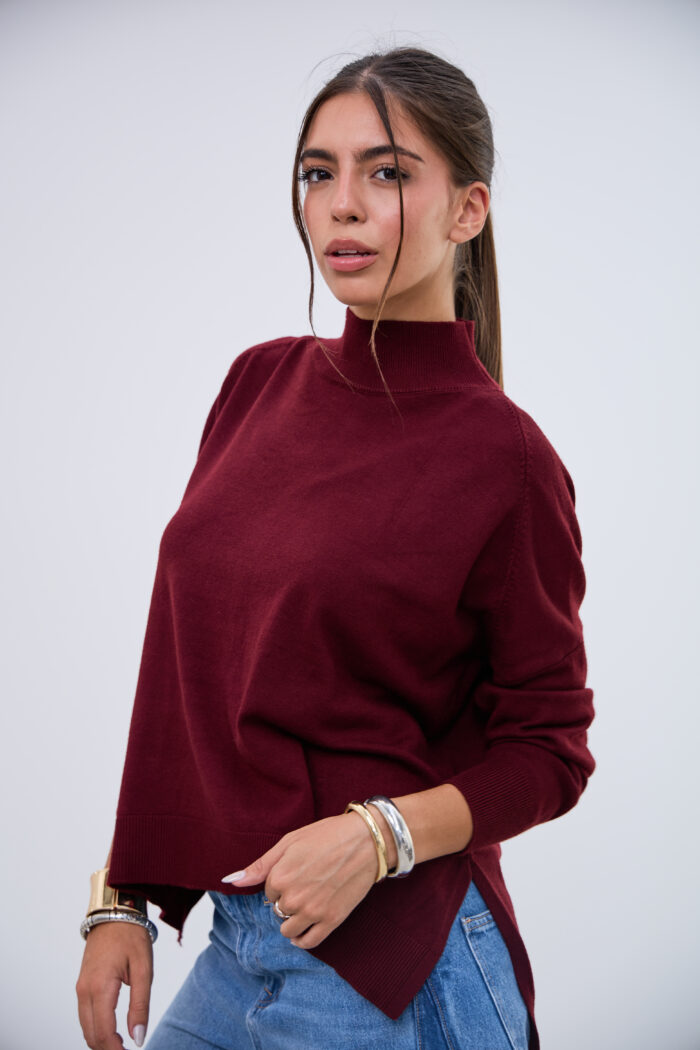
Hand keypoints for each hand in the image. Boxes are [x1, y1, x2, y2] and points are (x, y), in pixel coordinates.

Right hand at [76, 920, 152, 1048]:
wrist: (114, 912)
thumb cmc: (131, 936)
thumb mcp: (144, 969)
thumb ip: (141, 1006)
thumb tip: (138, 1039)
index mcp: (100, 987)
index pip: (103, 1032)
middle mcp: (85, 991)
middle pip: (91, 1035)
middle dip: (108, 1048)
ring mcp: (80, 988)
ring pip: (86, 1027)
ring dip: (101, 1040)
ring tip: (122, 1044)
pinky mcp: (82, 985)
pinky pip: (85, 1015)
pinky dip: (96, 1028)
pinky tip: (113, 1030)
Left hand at [221, 811, 391, 948]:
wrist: (366, 841)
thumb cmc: (327, 835)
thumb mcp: (289, 842)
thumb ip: (259, 865)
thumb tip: (230, 880)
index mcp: (280, 876)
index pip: (268, 892)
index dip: (280, 882)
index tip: (296, 871)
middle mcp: (294, 897)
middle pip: (277, 911)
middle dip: (287, 900)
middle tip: (305, 883)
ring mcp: (313, 911)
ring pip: (288, 930)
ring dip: (292, 920)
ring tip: (306, 903)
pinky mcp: (332, 920)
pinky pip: (308, 942)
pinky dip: (302, 939)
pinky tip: (305, 929)